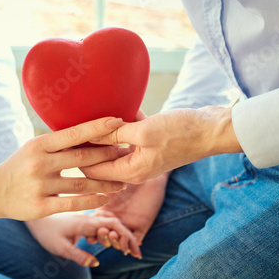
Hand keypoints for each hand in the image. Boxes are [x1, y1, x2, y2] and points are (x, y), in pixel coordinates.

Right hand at [0, 117, 127, 219]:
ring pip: (82, 182)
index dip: (97, 127)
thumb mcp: (33, 148)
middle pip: (82, 158)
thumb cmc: (19, 166)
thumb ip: (57, 144)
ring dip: (106, 182)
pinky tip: (106, 197)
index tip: (117, 121)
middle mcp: (40, 163)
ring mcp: (40, 186)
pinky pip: (73, 203)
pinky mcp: (41, 206)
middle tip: (127, 152)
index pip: (73, 134)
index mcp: (39, 145)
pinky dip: (93, 200)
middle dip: (108, 155)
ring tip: (123, 182)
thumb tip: (88, 132)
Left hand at [26, 214, 140, 266]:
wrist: (35, 220)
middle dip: (127, 237)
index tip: (131, 251)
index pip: (111, 225)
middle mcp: (88, 218)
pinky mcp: (84, 222)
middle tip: (136, 253)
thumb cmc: (46, 233)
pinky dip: (112, 233)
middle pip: (115, 223)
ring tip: (129, 250)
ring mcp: (87, 219)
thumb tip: (96, 263)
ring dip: (121, 235)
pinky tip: (116, 242)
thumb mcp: (60, 248)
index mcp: (85, 222)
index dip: (124, 237)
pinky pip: (102, 224)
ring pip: (110, 223)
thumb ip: (78, 255)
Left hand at [82, 106, 241, 183]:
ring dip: (104, 131)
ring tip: (88, 113)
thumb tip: (88, 134)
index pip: (92, 171)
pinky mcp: (150, 143)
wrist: (213, 129)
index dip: (78, 156)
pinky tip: (116, 106)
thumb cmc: (181, 132)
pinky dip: (122, 123)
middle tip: (71, 123)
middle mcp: (134, 168)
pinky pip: (128, 135)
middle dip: (88, 144)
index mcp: (130, 172)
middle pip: (101, 159)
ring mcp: (142, 155)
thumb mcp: (143, 132)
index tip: (65, 139)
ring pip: (114, 145)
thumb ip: (114, 134)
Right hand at [85, 173, 168, 256]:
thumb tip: (76, 186)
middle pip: (105, 237)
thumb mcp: (106, 181)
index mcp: (102, 212)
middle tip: (102, 232)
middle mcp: (113, 220)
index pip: (94, 228)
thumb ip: (92, 185)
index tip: (89, 236)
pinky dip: (131, 247)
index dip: (91, 234)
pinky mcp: (140, 226)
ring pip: (118, 241)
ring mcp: (126, 224)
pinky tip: (129, 248)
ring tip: (114, 235)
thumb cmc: (124, 173)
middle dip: (102, 238)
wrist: (145, 171)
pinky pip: (134, 241)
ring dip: (114, 243)